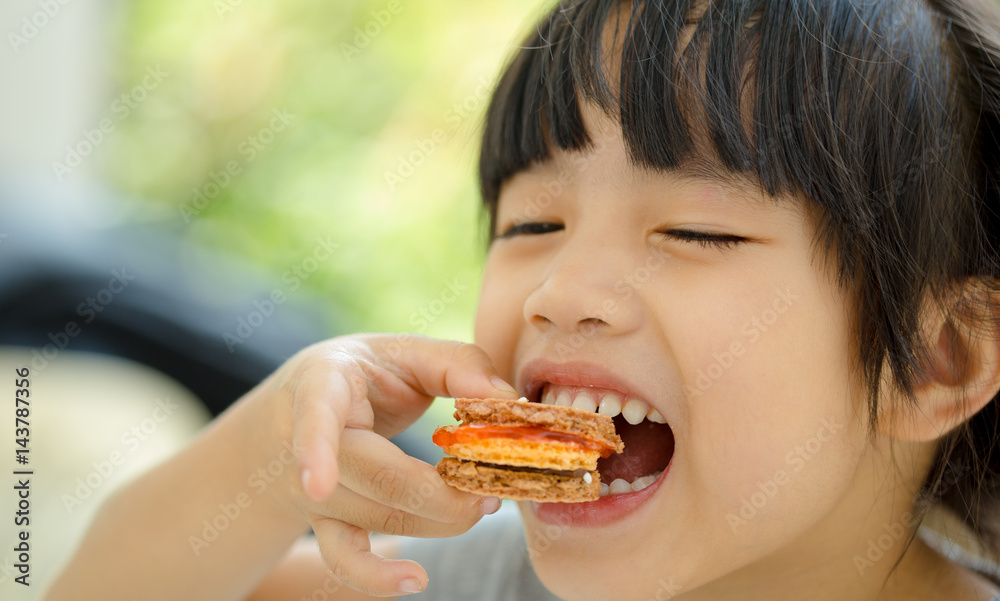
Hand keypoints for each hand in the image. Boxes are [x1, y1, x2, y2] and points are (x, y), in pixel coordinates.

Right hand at [248, 333, 518, 596]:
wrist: (300, 409)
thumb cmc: (366, 374)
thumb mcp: (405, 351)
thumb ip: (459, 363)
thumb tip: (504, 400)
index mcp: (323, 383)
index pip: (314, 416)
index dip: (314, 450)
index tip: (320, 486)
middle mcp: (304, 441)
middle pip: (376, 479)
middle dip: (443, 493)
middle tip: (492, 488)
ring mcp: (312, 489)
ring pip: (380, 518)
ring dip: (441, 519)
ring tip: (482, 504)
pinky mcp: (326, 522)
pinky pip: (345, 559)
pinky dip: (377, 577)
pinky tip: (415, 580)